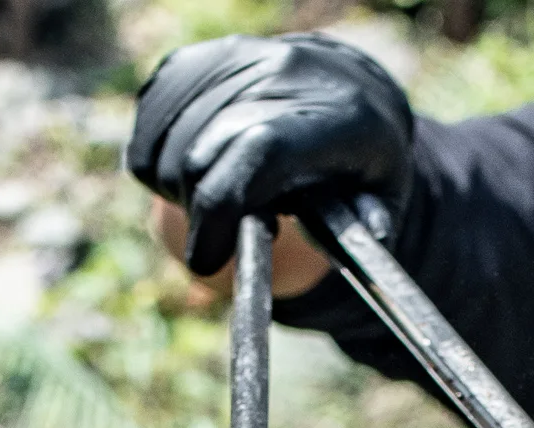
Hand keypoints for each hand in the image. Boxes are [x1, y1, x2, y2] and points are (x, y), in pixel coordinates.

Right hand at [127, 33, 413, 276]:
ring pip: (168, 146)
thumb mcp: (384, 196)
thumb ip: (371, 224)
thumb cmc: (361, 158)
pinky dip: (162, 162)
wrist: (341, 88)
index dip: (222, 208)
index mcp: (334, 114)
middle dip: (202, 212)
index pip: (259, 150)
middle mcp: (281, 73)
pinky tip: (203, 167)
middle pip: (202, 154)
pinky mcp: (193, 60)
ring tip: (227, 195)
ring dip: (181, 189)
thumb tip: (367, 238)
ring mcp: (233, 60)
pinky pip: (149, 127)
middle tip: (226, 236)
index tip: (208, 261)